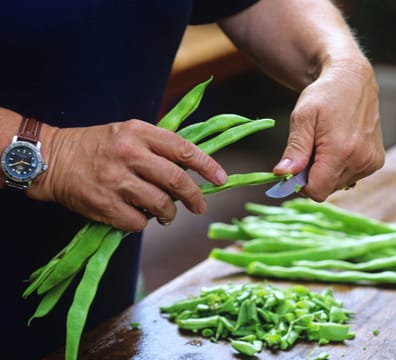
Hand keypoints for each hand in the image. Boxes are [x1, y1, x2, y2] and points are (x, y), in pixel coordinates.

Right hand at [29, 119, 226, 231]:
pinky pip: (138, 222)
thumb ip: (158, 146)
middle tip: (200, 206)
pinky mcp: (104, 204)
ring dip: (170, 214)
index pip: (184, 149)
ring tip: (167, 215)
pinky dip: (143, 223)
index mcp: (139, 132)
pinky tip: (138, 216)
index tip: (222, 179)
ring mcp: (116, 180)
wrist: (50, 158)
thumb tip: (192, 169)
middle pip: (177, 180)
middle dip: (196, 197)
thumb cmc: (96, 146)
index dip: (207, 165)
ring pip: (161, 205)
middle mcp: (130, 154)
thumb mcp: (128, 133)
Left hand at [274, 56, 384, 200]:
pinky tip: (341, 146)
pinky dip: (341, 167)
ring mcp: (371, 162)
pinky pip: (351, 177)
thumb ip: (295, 149)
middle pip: (327, 189)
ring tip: (327, 144)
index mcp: (341, 151)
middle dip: (314, 175)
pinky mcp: (376, 161)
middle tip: (312, 148)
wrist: (352, 80)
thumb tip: (283, 173)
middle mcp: (361, 160)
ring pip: (338, 184)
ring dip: (328, 171)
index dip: (301, 183)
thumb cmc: (324, 95)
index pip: (316, 191)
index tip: (296, 165)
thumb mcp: (302, 118)